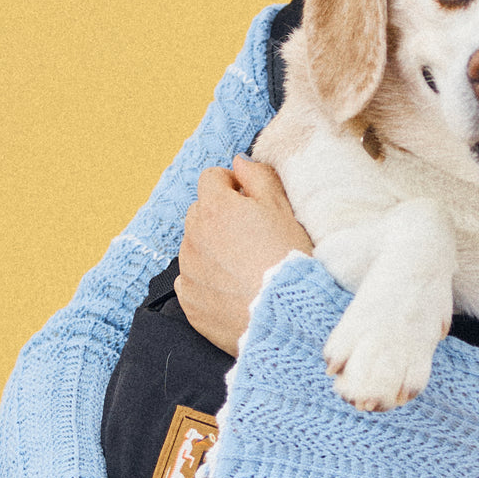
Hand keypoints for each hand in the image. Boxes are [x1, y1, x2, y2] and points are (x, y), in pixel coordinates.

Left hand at [177, 156, 312, 354]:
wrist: (287, 316)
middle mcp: (193, 236)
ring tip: (246, 266)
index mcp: (216, 207)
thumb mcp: (283, 208)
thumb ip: (258, 177)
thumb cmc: (290, 259)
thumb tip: (239, 162)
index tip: (251, 201)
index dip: (234, 185)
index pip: (211, 178)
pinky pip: (191, 281)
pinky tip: (234, 289)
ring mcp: (188, 270)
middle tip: (252, 235)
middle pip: (199, 212)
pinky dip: (207, 280)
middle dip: (220, 217)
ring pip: (194, 246)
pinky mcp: (189, 301)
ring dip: (212, 248)